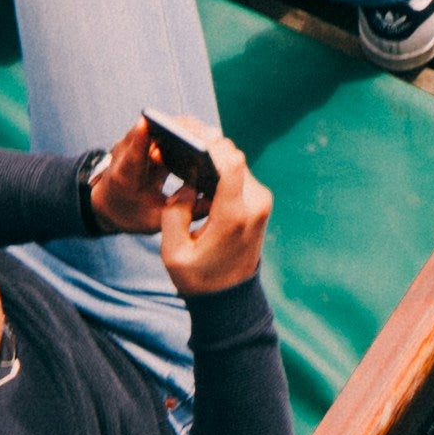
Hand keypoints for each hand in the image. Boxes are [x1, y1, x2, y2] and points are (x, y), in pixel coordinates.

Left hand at [85, 116, 205, 235]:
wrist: (110, 203)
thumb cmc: (130, 213)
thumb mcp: (154, 221)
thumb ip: (182, 212)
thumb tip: (216, 202)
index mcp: (123, 175)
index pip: (131, 154)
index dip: (140, 139)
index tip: (147, 122)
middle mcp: (126, 151)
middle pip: (151, 131)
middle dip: (181, 131)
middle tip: (213, 138)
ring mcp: (137, 140)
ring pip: (163, 125)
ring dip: (188, 129)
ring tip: (216, 140)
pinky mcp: (148, 136)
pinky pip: (170, 128)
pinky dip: (188, 133)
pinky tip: (208, 142)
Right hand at [149, 128, 269, 299]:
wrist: (229, 299)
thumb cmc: (198, 278)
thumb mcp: (173, 252)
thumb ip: (175, 212)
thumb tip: (186, 183)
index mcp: (234, 215)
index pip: (231, 164)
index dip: (209, 144)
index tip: (186, 135)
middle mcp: (254, 204)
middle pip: (233, 157)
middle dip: (206, 145)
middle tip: (178, 137)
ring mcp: (261, 202)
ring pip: (236, 162)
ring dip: (212, 156)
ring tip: (184, 148)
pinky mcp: (259, 202)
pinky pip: (238, 173)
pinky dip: (219, 167)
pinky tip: (198, 167)